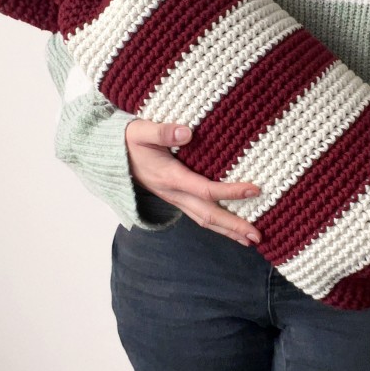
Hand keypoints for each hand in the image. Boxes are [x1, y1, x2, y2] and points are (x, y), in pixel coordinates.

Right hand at [125, 119, 261, 247]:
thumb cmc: (129, 140)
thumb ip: (163, 132)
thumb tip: (187, 132)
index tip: (255, 190)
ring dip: (228, 231)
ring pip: (204, 220)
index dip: (231, 192)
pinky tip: (232, 228)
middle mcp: (174, 193)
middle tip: (258, 235)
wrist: (111, 156)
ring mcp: (175, 198)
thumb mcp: (142, 131)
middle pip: (208, 215)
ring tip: (251, 239)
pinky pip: (199, 215)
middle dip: (234, 226)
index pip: (206, 190)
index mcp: (170, 177)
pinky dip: (218, 224)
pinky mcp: (176, 198)